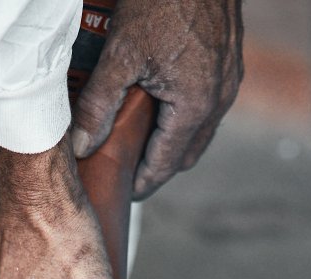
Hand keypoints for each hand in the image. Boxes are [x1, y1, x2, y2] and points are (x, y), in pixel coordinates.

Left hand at [72, 0, 242, 198]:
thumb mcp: (120, 53)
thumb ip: (98, 105)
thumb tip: (80, 147)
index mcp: (195, 106)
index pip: (164, 166)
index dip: (141, 184)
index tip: (122, 194)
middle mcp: (219, 99)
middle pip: (185, 155)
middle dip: (157, 167)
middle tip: (126, 170)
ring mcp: (228, 79)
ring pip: (198, 131)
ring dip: (171, 141)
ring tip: (139, 142)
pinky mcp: (229, 60)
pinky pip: (207, 105)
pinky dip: (184, 116)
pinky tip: (160, 105)